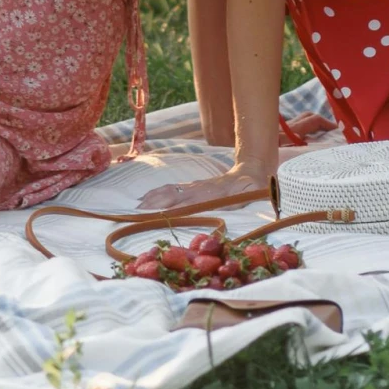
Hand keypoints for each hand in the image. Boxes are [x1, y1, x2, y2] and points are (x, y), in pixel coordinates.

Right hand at [139, 161, 276, 211]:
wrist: (253, 171)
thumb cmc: (252, 190)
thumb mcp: (247, 199)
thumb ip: (237, 203)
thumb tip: (229, 211)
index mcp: (210, 195)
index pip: (185, 204)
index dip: (169, 210)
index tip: (153, 217)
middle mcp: (198, 190)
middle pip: (171, 196)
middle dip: (152, 205)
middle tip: (135, 215)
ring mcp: (195, 187)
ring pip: (169, 191)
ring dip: (152, 199)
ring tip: (136, 208)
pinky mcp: (194, 187)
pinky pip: (172, 189)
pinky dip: (157, 193)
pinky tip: (148, 198)